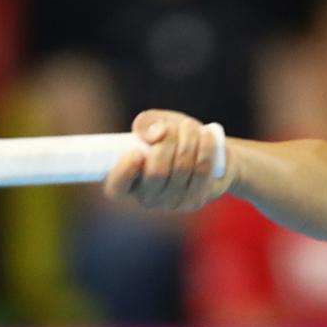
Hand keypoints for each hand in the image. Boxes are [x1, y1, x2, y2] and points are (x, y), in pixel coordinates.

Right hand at [103, 109, 235, 210]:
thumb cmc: (174, 139)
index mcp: (127, 182)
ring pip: (181, 167)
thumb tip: (155, 134)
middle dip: (167, 141)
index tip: (136, 152)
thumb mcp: (156, 125)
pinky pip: (201, 170)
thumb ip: (147, 124)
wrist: (209, 153)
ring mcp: (172, 203)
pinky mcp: (195, 201)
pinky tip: (205, 134)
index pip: (117, 187)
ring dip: (188, 139)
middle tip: (173, 127)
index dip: (125, 171)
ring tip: (189, 126)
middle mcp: (147, 198)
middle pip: (157, 172)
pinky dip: (205, 147)